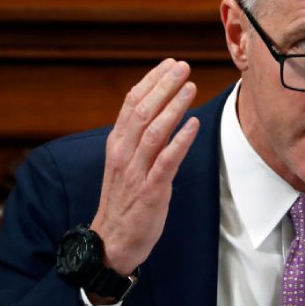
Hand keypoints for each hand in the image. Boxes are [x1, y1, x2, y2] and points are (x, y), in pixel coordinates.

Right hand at [90, 59, 198, 274]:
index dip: (152, 81)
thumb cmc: (124, 199)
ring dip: (173, 107)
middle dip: (164, 86)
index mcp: (117, 143)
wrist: (111, 241)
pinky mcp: (150, 190)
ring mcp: (136, 171)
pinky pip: (166, 161)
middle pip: (143, 111)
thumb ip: (139, 137)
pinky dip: (180, 141)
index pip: (132, 103)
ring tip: (190, 87)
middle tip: (183, 66)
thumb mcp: (125, 162)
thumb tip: (159, 110)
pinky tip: (193, 125)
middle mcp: (124, 152)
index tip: (169, 64)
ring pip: (154, 131)